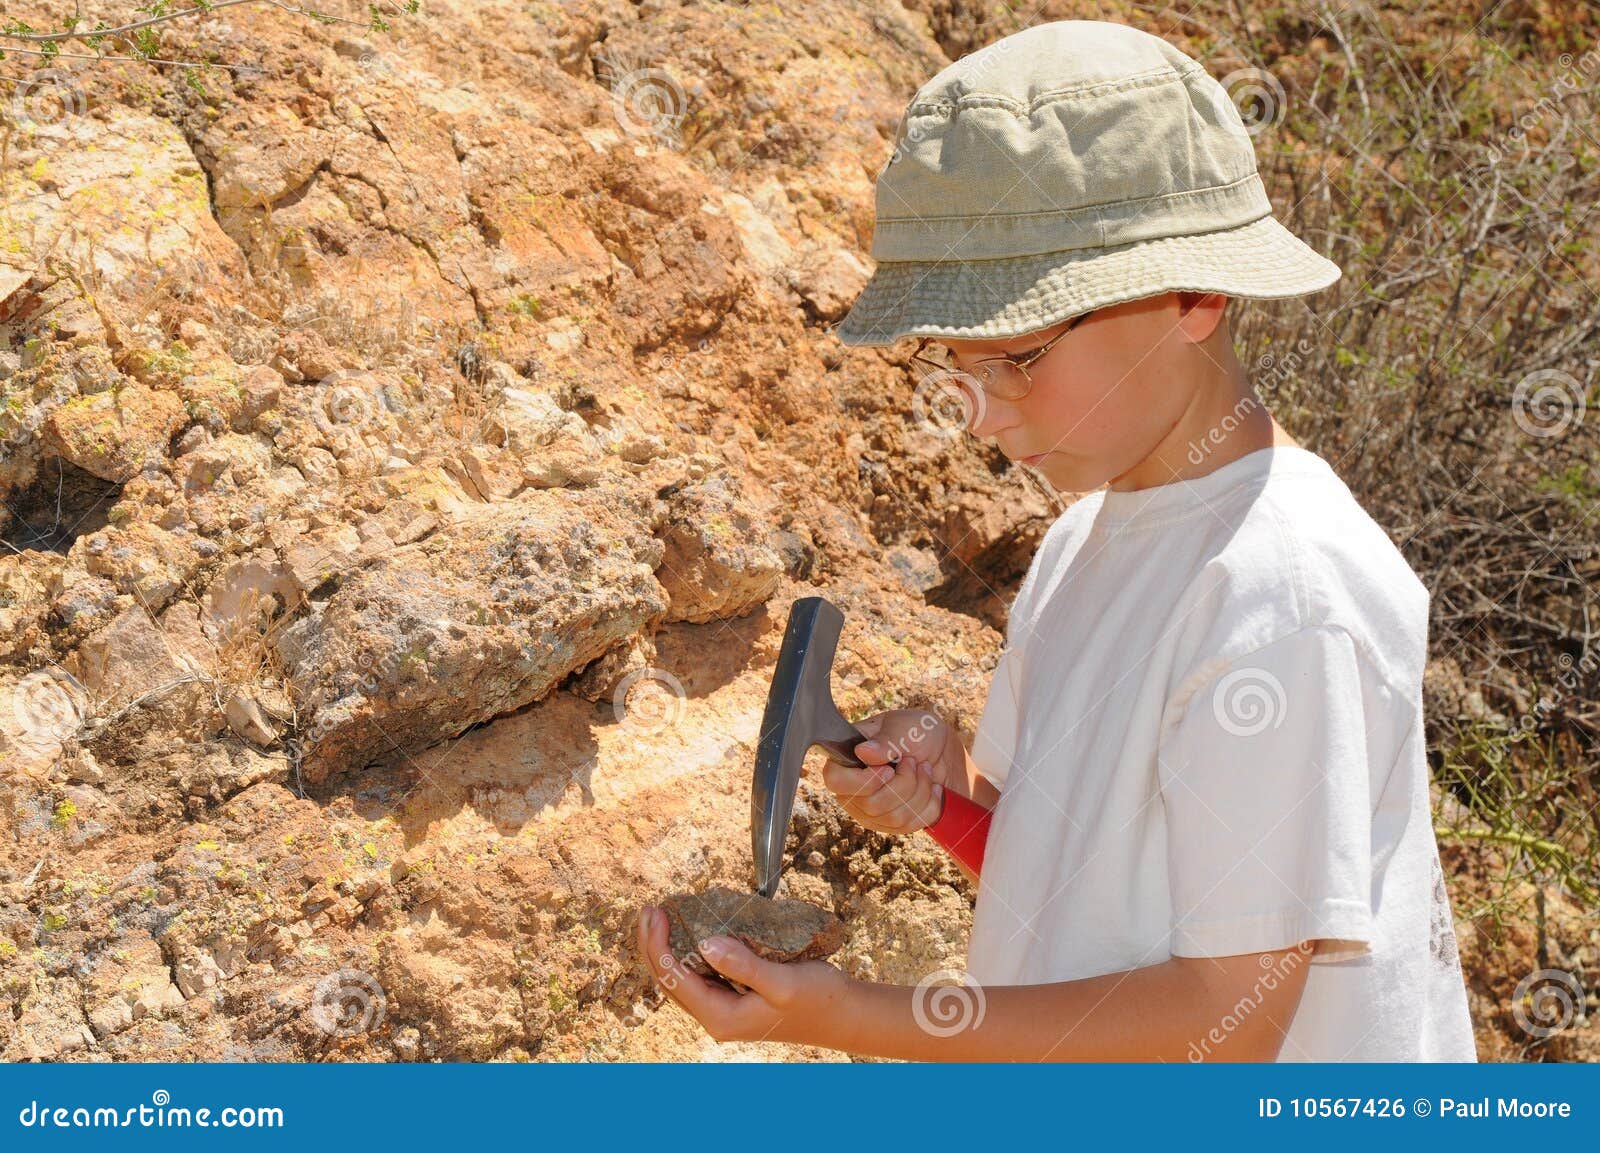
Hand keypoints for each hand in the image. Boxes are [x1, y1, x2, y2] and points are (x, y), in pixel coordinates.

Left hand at [635, 906, 854, 1045]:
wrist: (844, 1016)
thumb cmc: (818, 999)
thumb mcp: (782, 981)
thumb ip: (743, 965)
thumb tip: (704, 944)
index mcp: (721, 1017)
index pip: (673, 978)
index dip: (657, 944)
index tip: (657, 912)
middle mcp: (716, 1017)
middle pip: (669, 980)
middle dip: (652, 945)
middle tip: (647, 909)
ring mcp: (724, 1009)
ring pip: (681, 978)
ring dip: (666, 948)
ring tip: (658, 917)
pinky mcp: (734, 999)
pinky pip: (700, 976)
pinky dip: (687, 953)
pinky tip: (688, 932)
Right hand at [822, 709, 958, 834]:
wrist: (945, 752)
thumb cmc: (919, 734)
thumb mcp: (906, 728)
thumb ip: (886, 740)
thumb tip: (862, 751)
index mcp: (848, 758)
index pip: (835, 781)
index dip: (863, 781)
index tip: (888, 769)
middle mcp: (853, 789)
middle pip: (871, 805)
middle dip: (903, 783)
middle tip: (913, 761)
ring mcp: (871, 810)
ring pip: (893, 818)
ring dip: (919, 791)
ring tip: (924, 770)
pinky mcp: (891, 824)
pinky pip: (910, 826)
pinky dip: (929, 804)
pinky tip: (932, 788)